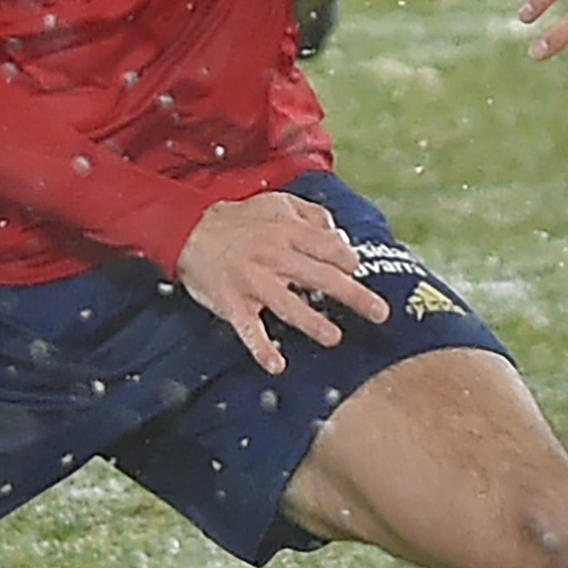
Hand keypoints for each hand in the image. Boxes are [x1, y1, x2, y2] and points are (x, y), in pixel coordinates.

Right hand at [174, 192, 392, 374]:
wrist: (188, 230)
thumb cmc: (239, 219)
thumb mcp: (277, 202)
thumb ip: (312, 215)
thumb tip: (341, 235)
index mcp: (287, 233)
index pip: (328, 248)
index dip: (347, 260)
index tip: (357, 269)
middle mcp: (274, 257)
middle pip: (320, 277)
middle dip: (353, 295)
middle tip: (380, 312)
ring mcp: (253, 283)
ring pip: (288, 305)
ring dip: (312, 323)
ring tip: (334, 337)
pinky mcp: (233, 303)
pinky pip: (249, 329)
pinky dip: (261, 348)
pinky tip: (276, 365)